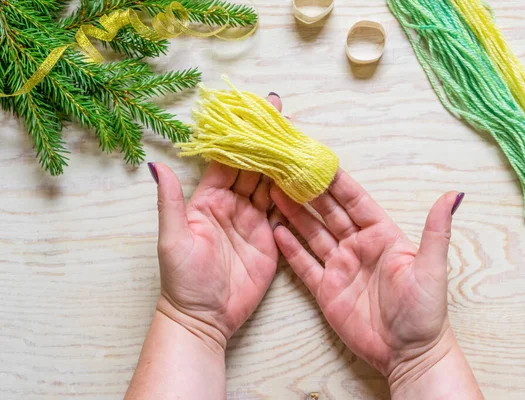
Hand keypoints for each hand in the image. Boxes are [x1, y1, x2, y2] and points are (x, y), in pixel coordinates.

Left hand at [150, 94, 284, 353]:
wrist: (203, 317)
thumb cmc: (182, 279)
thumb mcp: (173, 238)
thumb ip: (170, 201)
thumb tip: (155, 164)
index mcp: (210, 199)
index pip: (230, 160)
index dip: (243, 136)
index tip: (258, 112)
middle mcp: (233, 204)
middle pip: (254, 167)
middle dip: (269, 142)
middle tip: (286, 114)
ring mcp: (253, 221)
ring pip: (271, 185)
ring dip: (284, 163)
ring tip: (301, 138)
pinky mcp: (269, 238)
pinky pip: (283, 210)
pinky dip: (295, 193)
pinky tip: (306, 176)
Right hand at [271, 170, 464, 387]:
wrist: (409, 354)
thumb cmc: (425, 311)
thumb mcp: (431, 268)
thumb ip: (436, 230)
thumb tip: (453, 194)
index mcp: (382, 235)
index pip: (355, 201)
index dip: (336, 181)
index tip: (317, 160)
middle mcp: (358, 246)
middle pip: (329, 213)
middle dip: (308, 192)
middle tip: (286, 171)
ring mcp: (341, 267)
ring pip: (313, 234)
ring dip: (294, 214)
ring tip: (274, 193)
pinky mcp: (327, 290)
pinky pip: (305, 265)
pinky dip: (290, 248)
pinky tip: (276, 231)